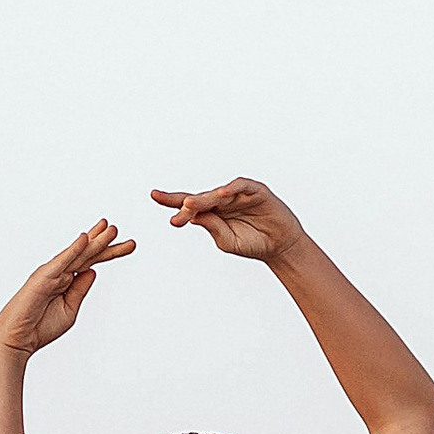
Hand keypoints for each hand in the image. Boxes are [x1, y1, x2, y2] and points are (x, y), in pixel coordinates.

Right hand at [0, 219, 134, 358]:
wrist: (17, 340)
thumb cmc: (40, 326)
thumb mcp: (70, 309)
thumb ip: (80, 289)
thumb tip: (93, 271)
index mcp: (66, 281)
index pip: (91, 262)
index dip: (108, 252)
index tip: (128, 244)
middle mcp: (59, 273)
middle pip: (87, 254)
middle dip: (104, 242)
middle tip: (118, 229)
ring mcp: (51, 273)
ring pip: (78, 254)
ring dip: (94, 241)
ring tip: (111, 229)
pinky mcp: (43, 277)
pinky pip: (62, 261)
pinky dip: (74, 249)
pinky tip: (85, 238)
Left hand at [151, 178, 303, 263]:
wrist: (279, 247)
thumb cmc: (252, 243)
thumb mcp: (228, 241)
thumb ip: (212, 228)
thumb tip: (193, 216)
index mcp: (212, 213)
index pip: (188, 205)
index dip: (171, 200)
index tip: (154, 195)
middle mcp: (222, 200)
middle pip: (200, 198)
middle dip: (186, 203)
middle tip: (177, 211)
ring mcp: (239, 194)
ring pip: (217, 193)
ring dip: (205, 198)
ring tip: (191, 204)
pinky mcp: (256, 191)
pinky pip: (242, 186)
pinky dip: (232, 188)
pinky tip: (223, 194)